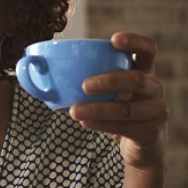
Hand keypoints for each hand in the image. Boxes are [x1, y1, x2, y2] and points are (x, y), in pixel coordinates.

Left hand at [68, 32, 167, 170]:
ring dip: (98, 109)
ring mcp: (156, 111)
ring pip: (127, 108)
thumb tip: (31, 66)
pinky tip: (84, 123)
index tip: (112, 40)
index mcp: (145, 71)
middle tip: (84, 85)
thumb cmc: (116, 110)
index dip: (133, 42)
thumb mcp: (108, 92)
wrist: (140, 147)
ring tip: (74, 112)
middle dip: (110, 80)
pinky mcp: (151, 132)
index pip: (147, 49)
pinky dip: (102, 125)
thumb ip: (82, 77)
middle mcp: (154, 88)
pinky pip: (124, 127)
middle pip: (137, 79)